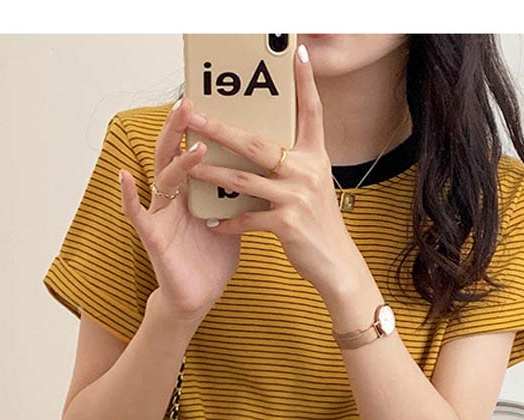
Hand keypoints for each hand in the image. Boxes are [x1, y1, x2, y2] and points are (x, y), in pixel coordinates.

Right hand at [118, 95, 241, 321]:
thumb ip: (240, 193)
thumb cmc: (212, 259)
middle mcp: (173, 196)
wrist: (199, 298)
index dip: (199, 127)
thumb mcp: (233, 219)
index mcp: (193, 190)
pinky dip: (128, 196)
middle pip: (173, 153)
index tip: (210, 99)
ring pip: (162, 178)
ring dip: (175, 160)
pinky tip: (125, 178)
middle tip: (190, 102)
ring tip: (194, 146)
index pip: (193, 149)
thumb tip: (268, 167)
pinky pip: (135, 214)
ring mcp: (161, 215)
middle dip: (179, 128)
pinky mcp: (152, 238)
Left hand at [184, 43, 362, 298]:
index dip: (305, 82)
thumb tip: (260, 145)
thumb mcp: (313, 186)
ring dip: (212, 172)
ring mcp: (298, 197)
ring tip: (188, 165)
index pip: (311, 112)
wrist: (336, 264)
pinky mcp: (288, 224)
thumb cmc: (318, 224)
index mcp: (316, 157)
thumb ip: (294, 164)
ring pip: (244, 179)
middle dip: (221, 129)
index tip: (297, 52)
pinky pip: (248, 218)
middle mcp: (308, 172)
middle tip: (194, 116)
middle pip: (256, 143)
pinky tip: (212, 222)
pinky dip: (228, 221)